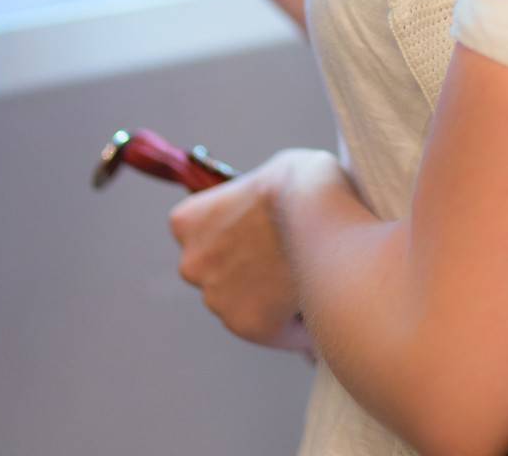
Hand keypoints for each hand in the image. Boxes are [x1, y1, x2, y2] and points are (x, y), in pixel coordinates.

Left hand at [168, 147, 330, 361]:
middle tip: (288, 258)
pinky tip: (319, 299)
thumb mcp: (265, 178)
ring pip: (247, 305)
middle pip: (221, 274)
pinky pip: (276, 330)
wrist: (318, 211)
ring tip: (310, 279)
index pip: (200, 236)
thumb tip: (270, 223)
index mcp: (187, 222)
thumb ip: (252, 208)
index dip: (235, 236)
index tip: (261, 233)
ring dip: (271, 299)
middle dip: (250, 272)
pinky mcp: (250, 327)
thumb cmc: (298, 183)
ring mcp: (218, 299)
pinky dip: (295, 322)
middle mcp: (192, 264)